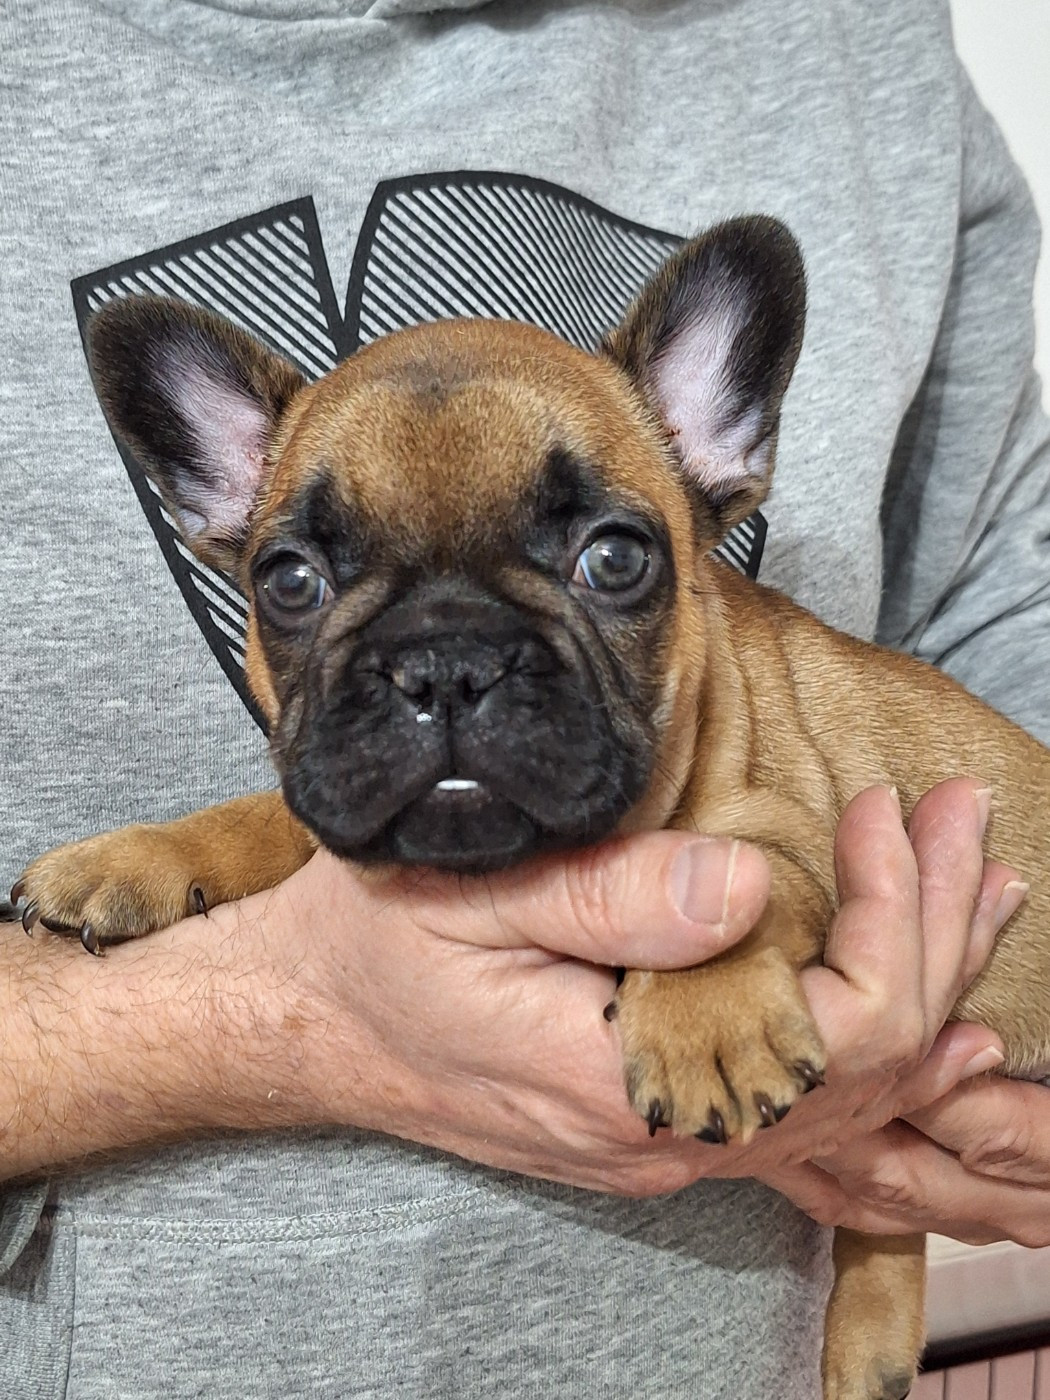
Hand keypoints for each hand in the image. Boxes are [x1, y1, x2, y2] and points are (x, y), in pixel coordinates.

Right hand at [244, 778, 1016, 1198]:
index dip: (895, 920)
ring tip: (975, 891)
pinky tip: (920, 1008)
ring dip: (925, 981)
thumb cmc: (369, 951)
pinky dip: (875, 1037)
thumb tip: (748, 884)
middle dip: (939, 932)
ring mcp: (666, 1142)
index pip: (841, 1033)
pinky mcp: (654, 1123)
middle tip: (969, 822)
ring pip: (850, 1093)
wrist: (305, 1025)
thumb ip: (610, 898)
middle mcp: (667, 1137)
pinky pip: (803, 1103)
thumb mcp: (469, 899)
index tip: (891, 814)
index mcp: (628, 1082)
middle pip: (873, 1066)